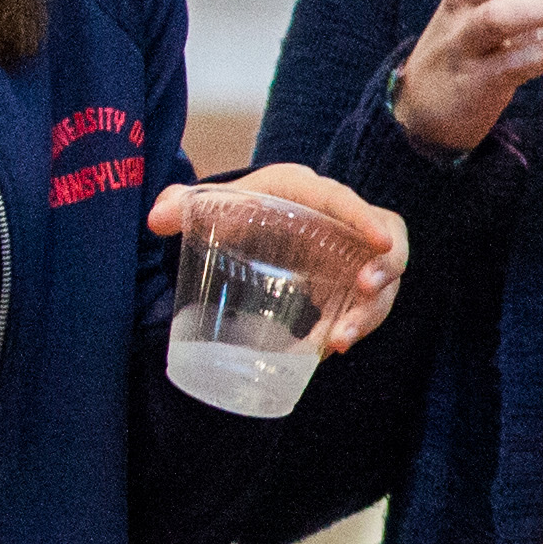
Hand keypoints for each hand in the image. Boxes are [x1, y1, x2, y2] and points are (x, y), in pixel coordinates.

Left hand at [148, 161, 412, 353]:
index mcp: (310, 194)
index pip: (346, 202)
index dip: (367, 220)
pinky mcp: (347, 284)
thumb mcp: (215, 203)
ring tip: (339, 342)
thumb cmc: (239, 208)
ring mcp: (350, 257)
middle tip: (367, 294)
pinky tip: (326, 350)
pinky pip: (363, 307)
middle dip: (385, 272)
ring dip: (368, 314)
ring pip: (381, 285)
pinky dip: (351, 328)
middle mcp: (340, 223)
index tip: (380, 244)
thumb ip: (185, 205)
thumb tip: (157, 218)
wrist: (251, 222)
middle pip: (385, 246)